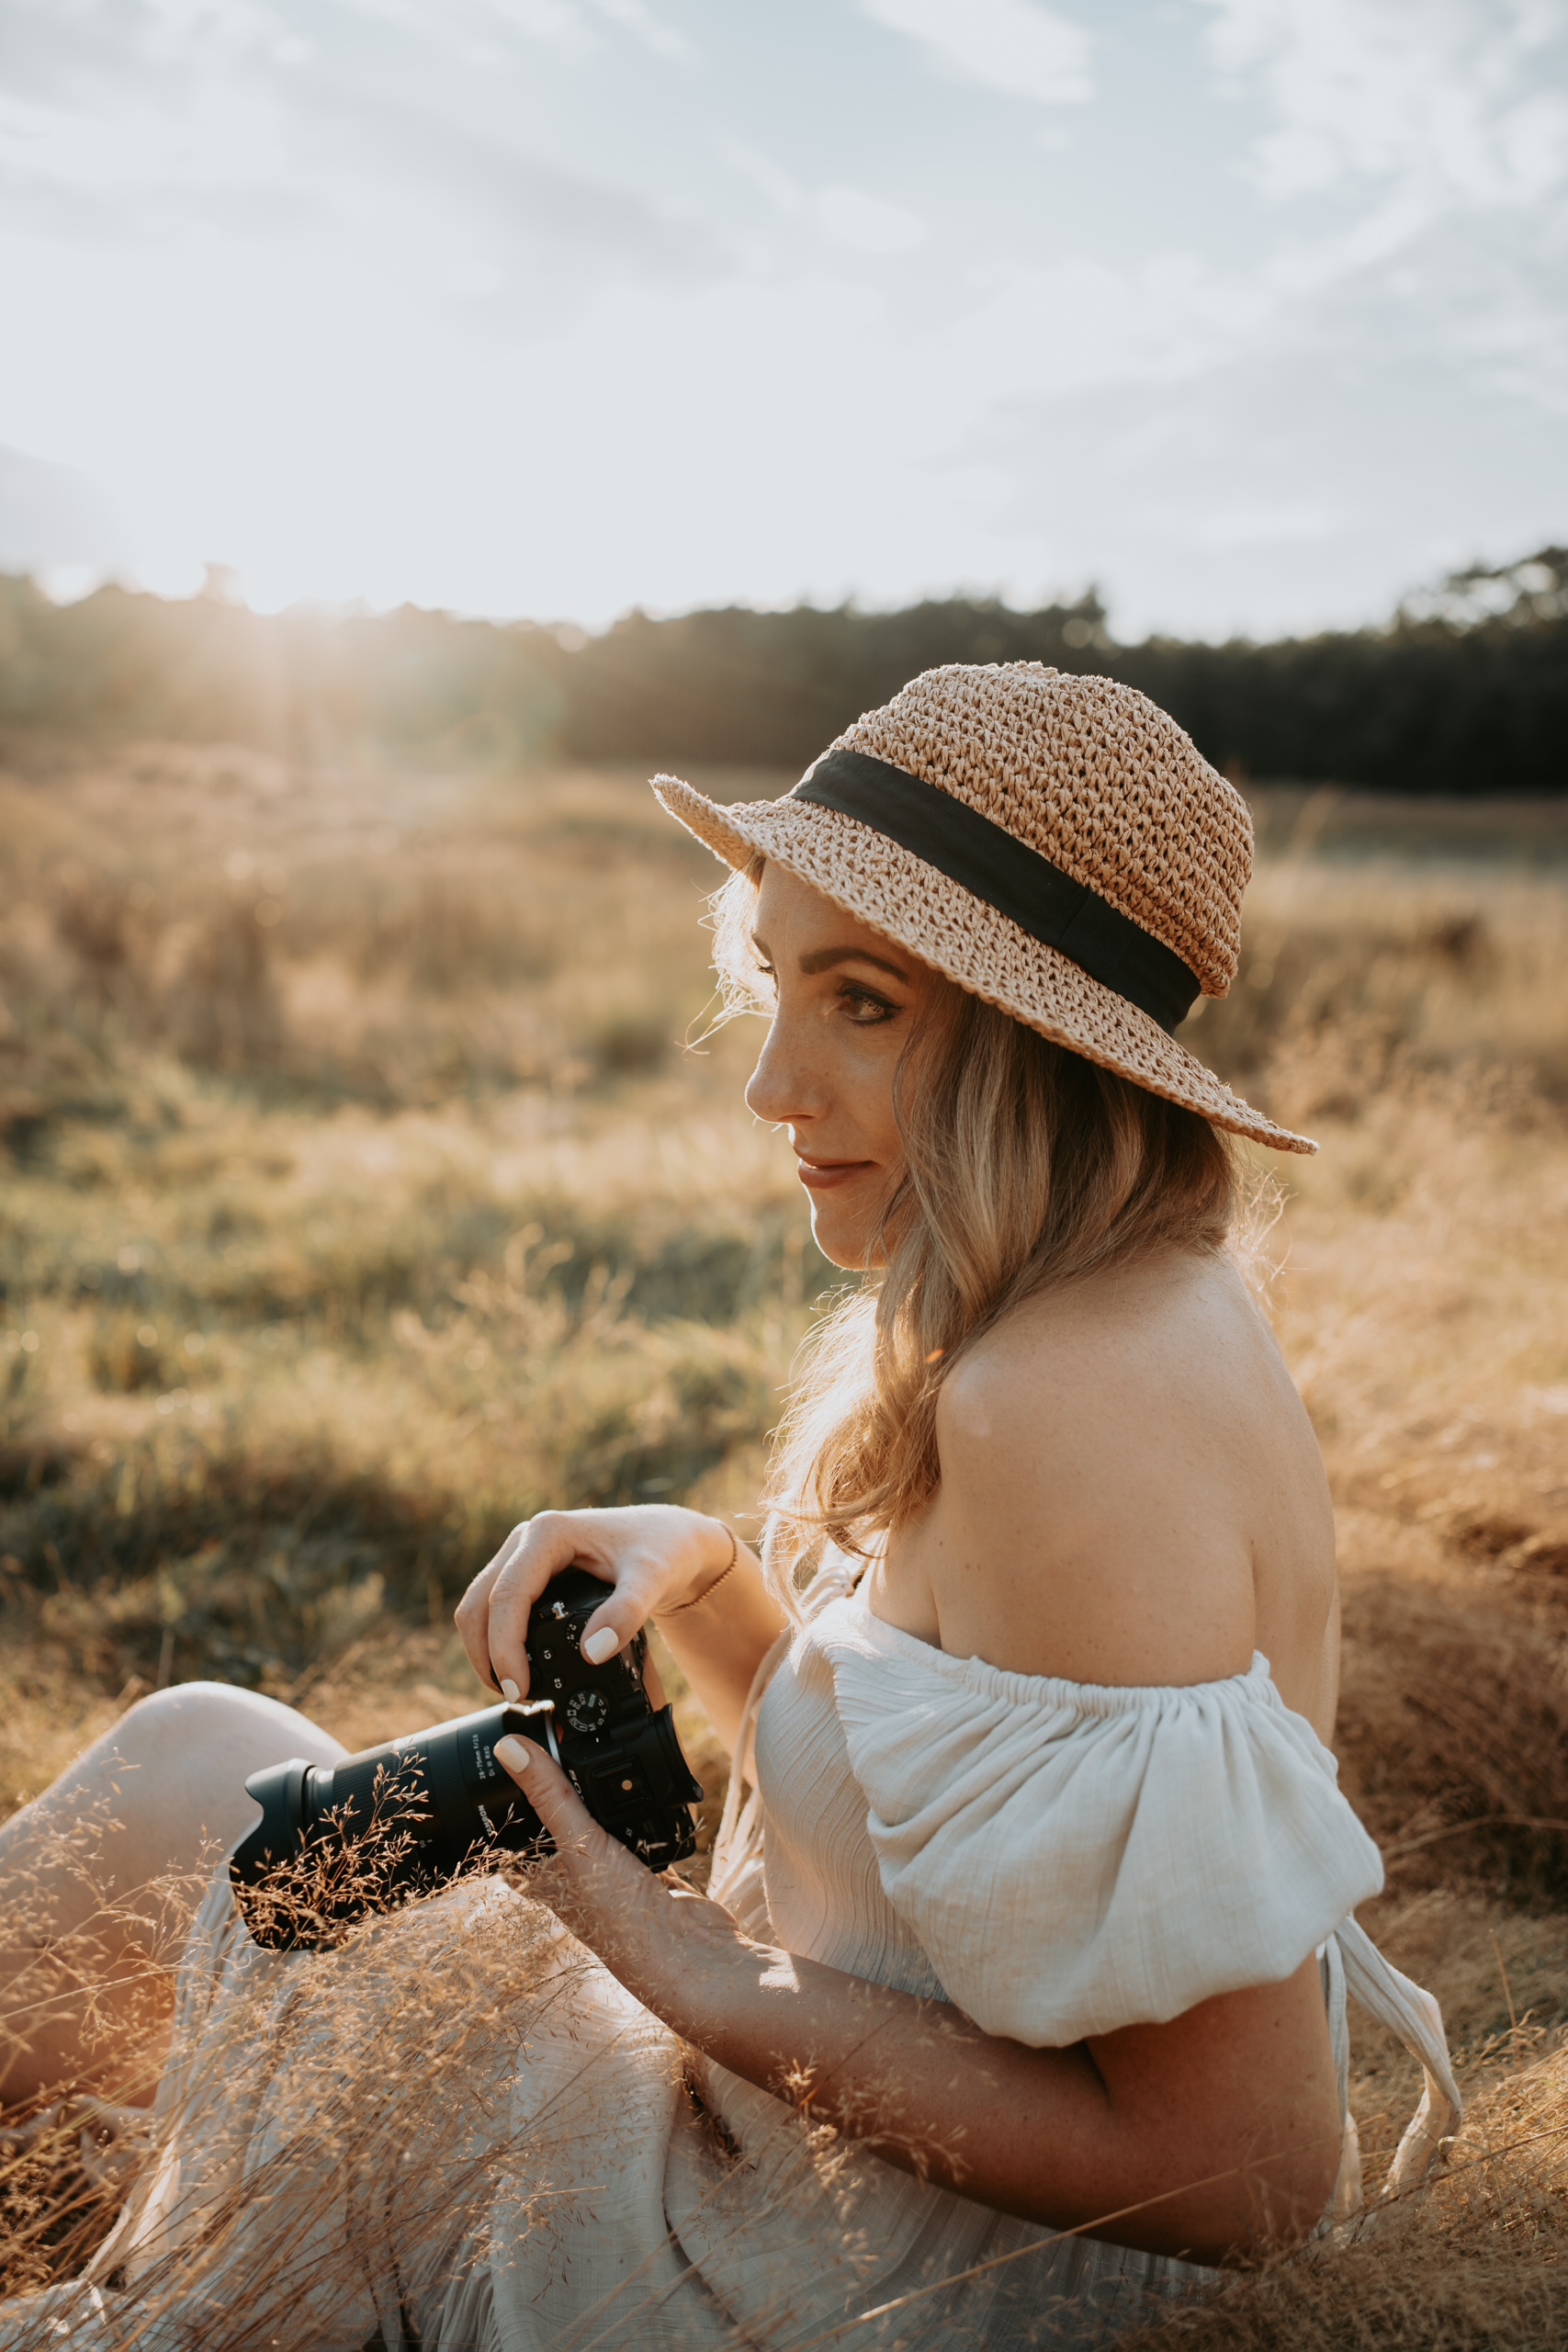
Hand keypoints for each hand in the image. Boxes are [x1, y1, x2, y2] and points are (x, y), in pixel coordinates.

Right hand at [454, 1505, 735, 1698]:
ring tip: (515, 1690)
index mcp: (549, 1533)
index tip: (518, 1689)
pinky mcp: (525, 1572)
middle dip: (488, 1655)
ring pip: (478, 1606)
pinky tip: (517, 1669)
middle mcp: (526, 1539)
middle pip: (479, 1602)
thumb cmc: (662, 1551)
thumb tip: (591, 1653)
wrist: (670, 1539)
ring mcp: (521, 1554)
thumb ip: (626, 1613)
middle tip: (515, 1697)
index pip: (507, 1596)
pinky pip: (494, 1608)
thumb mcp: (652, 1580)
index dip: (505, 1648)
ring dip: (487, 1651)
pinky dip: (496, 1641)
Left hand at [491, 1730, 744, 1989]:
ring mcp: (612, 1873)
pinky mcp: (646, 1868)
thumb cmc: (622, 1920)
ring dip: (603, 1801)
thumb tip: (509, 1749)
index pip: (513, 1842)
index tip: (503, 1768)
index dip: (506, 1808)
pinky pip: (638, 1828)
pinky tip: (645, 1789)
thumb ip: (549, 1794)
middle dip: (560, 1794)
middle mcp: (576, 1877)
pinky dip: (641, 1809)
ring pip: (598, 1825)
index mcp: (545, 1880)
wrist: (690, 1952)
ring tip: (600, 1762)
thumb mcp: (579, 1844)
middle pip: (558, 1826)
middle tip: (554, 1751)